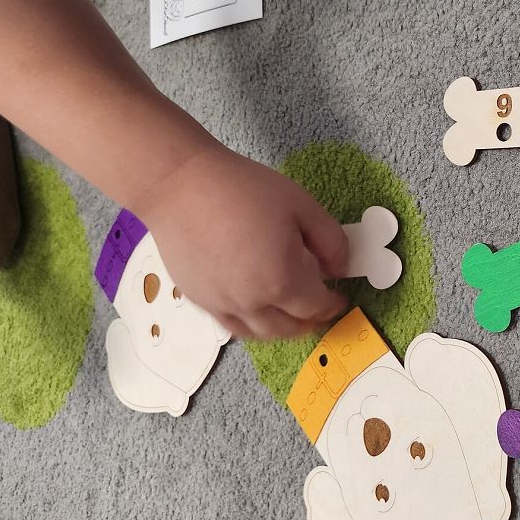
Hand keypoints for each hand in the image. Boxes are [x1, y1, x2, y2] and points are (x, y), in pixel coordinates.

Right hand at [134, 144, 348, 339]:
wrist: (180, 185)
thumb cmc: (242, 189)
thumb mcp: (302, 205)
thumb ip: (331, 241)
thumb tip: (338, 269)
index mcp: (282, 280)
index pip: (316, 307)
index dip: (332, 305)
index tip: (339, 298)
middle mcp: (252, 302)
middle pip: (290, 328)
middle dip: (310, 321)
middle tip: (319, 307)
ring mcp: (222, 305)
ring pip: (259, 334)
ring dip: (282, 328)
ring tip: (290, 312)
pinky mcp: (199, 300)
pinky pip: (232, 326)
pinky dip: (252, 324)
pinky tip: (257, 306)